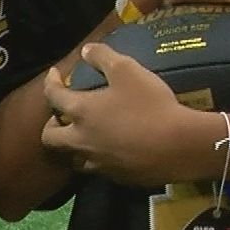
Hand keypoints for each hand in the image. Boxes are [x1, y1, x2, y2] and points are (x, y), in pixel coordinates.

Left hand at [41, 44, 218, 184]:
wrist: (179, 146)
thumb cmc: (150, 105)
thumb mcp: (127, 70)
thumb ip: (103, 57)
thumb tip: (85, 51)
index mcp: (81, 112)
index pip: (53, 97)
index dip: (50, 83)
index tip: (54, 75)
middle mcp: (82, 141)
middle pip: (49, 138)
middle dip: (51, 125)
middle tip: (62, 116)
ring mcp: (99, 163)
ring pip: (73, 158)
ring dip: (73, 146)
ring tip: (86, 136)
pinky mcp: (117, 178)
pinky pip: (99, 169)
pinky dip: (99, 158)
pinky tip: (113, 150)